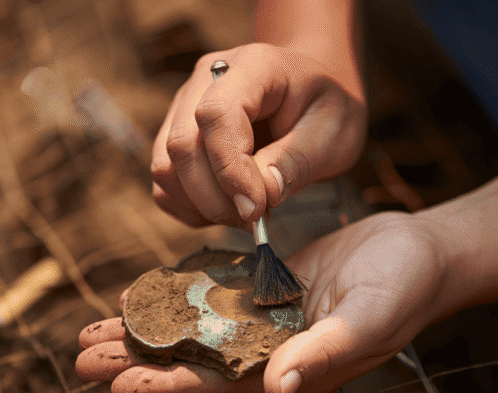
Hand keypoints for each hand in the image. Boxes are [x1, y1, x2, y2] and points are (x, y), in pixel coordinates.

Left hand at [76, 212, 447, 392]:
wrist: (420, 251)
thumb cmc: (404, 289)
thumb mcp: (367, 321)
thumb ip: (321, 355)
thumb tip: (273, 392)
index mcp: (293, 369)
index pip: (220, 384)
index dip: (170, 383)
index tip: (119, 383)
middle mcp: (272, 349)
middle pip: (194, 358)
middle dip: (139, 358)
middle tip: (81, 358)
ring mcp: (266, 318)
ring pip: (195, 327)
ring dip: (147, 328)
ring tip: (95, 331)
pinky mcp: (265, 287)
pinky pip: (212, 293)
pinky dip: (176, 294)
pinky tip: (141, 294)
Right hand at [150, 43, 366, 226]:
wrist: (310, 95)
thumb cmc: (323, 109)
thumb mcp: (333, 132)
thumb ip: (297, 161)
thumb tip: (261, 194)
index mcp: (252, 67)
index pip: (216, 114)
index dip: (230, 169)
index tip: (256, 207)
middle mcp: (206, 80)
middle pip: (182, 145)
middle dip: (216, 198)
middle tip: (256, 220)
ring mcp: (184, 107)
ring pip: (166, 168)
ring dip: (202, 206)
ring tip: (246, 213)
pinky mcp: (175, 136)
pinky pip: (165, 184)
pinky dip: (191, 208)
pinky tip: (227, 208)